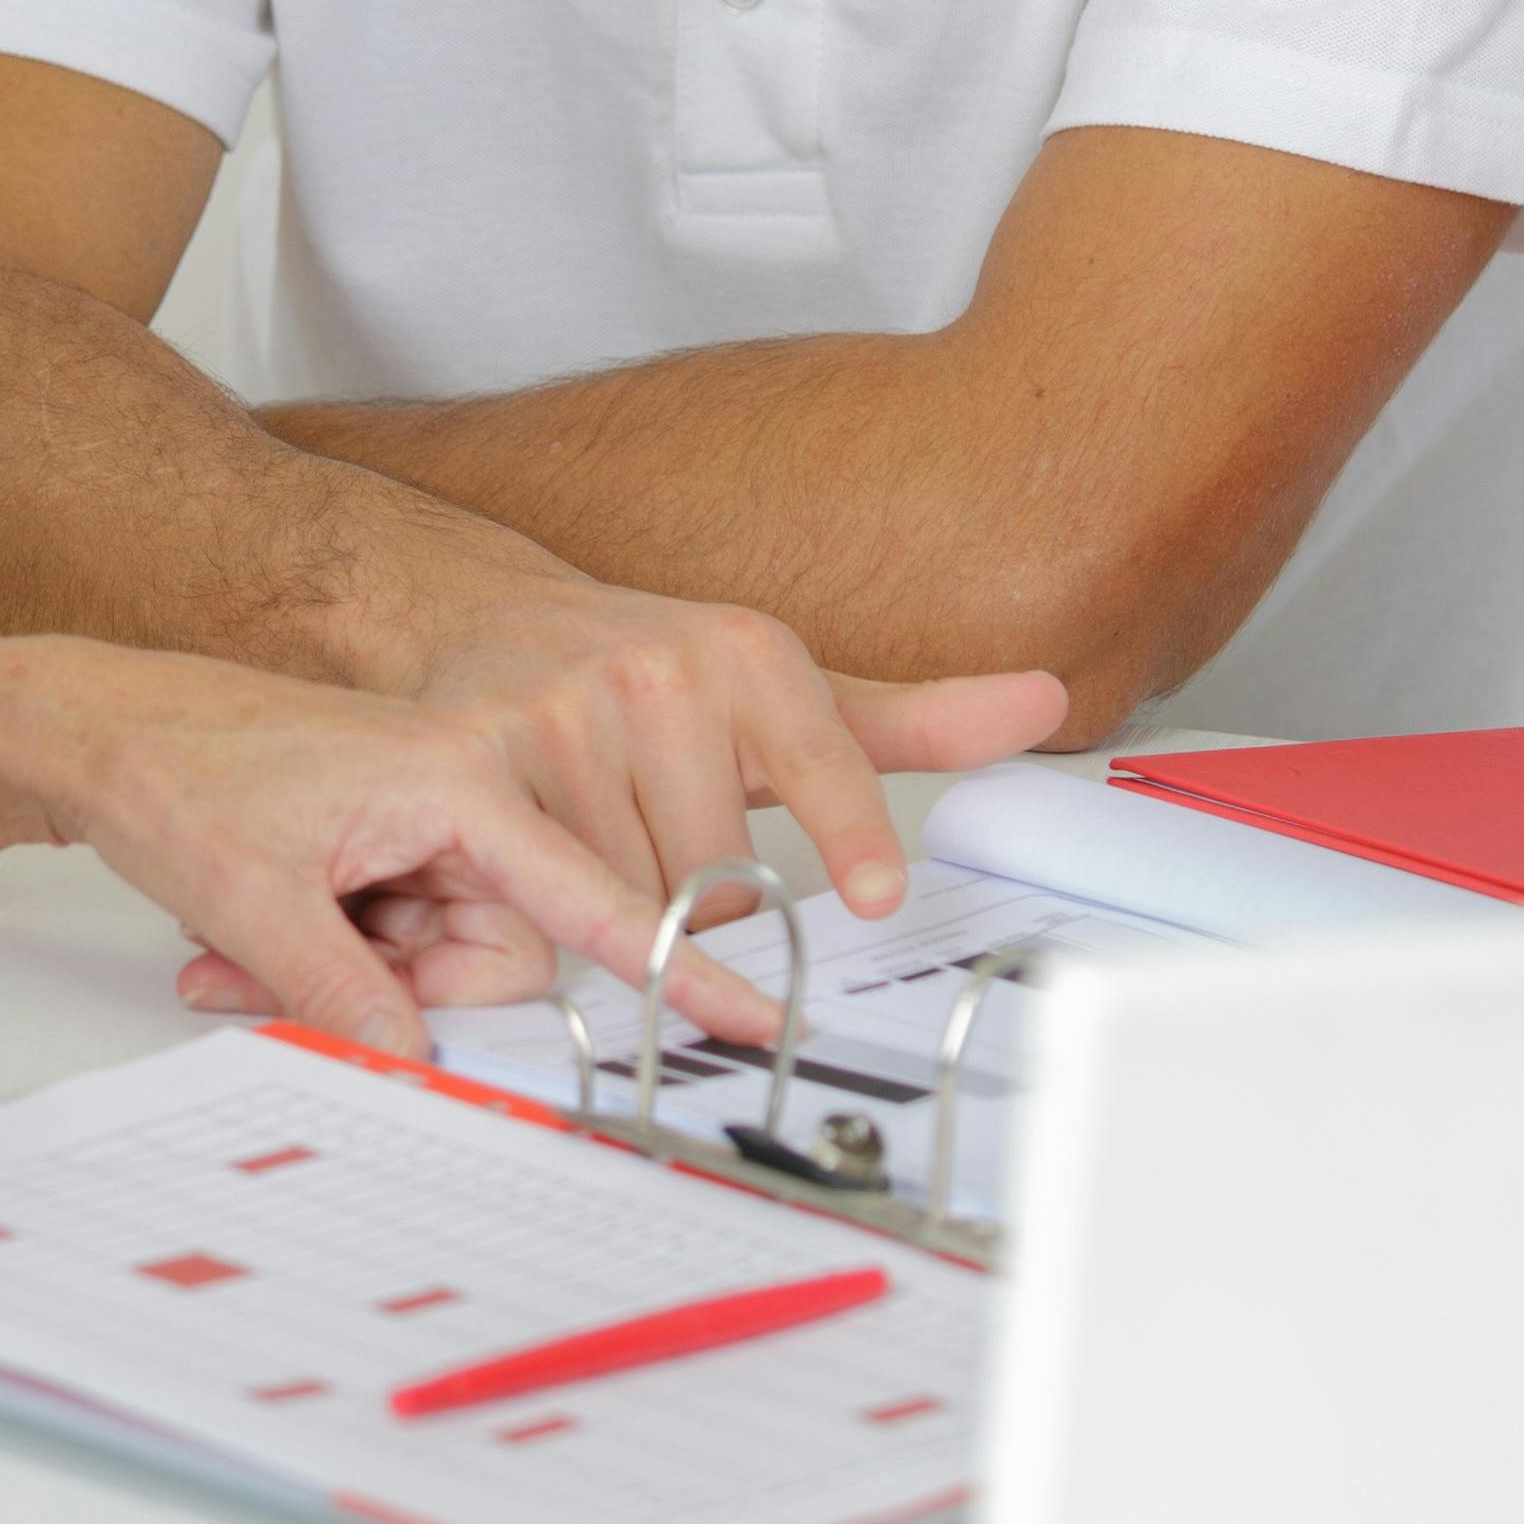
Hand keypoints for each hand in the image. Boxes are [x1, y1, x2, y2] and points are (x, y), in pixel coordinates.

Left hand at [5, 643, 791, 1061]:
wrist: (101, 723)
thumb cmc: (177, 770)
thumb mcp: (255, 901)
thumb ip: (347, 996)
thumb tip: (418, 1066)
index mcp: (460, 779)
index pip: (590, 890)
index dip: (671, 960)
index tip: (747, 1011)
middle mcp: (462, 793)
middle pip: (505, 943)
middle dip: (409, 981)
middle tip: (302, 969)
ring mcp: (427, 816)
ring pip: (449, 948)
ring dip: (360, 970)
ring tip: (246, 943)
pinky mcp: (392, 837)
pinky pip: (405, 932)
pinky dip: (340, 951)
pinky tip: (253, 933)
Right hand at [397, 574, 1067, 928]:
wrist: (482, 618)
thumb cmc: (644, 673)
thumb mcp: (780, 690)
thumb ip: (910, 720)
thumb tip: (1042, 702)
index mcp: (750, 653)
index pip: (820, 758)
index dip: (850, 834)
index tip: (876, 892)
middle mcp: (664, 669)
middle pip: (722, 875)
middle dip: (703, 899)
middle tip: (663, 842)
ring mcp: (571, 708)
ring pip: (636, 895)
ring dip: (624, 906)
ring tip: (596, 838)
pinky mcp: (483, 750)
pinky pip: (550, 887)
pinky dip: (550, 905)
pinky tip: (540, 860)